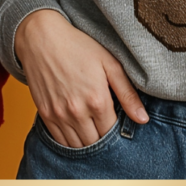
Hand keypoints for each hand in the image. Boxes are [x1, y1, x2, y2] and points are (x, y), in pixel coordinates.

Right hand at [15, 9, 147, 148]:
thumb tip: (143, 119)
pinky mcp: (45, 114)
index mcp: (97, 100)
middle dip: (102, 137)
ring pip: (77, 146)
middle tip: (104, 123)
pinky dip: (69, 141)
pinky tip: (75, 129)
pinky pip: (59, 141)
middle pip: (95, 143)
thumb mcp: (109, 63)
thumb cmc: (78, 47)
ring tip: (91, 128)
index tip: (116, 120)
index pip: (112, 133)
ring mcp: (59, 115)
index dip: (117, 130)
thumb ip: (127, 93)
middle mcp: (77, 112)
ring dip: (86, 142)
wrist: (42, 38)